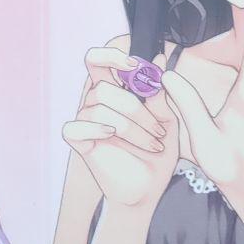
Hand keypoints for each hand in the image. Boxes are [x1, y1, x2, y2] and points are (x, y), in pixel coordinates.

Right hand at [63, 48, 177, 211]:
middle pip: (100, 86)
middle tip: (158, 127)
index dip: (111, 55)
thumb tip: (158, 61)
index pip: (98, 60)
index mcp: (115, 90)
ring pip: (99, 109)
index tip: (135, 66)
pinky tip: (112, 135)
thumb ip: (160, 94)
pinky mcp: (80, 142)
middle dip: (134, 107)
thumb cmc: (157, 152)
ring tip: (153, 143)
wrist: (150, 187)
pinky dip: (95, 128)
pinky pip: (75, 127)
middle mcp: (96, 102)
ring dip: (132, 127)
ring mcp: (86, 122)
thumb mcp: (168, 120)